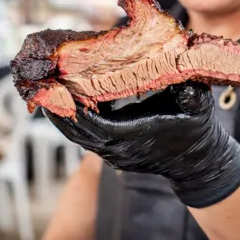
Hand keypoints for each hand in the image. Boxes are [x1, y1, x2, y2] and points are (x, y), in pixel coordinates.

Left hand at [43, 82, 239, 207]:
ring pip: (78, 137)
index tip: (57, 89)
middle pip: (78, 131)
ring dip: (61, 116)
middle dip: (58, 109)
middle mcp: (119, 149)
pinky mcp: (113, 153)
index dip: (73, 109)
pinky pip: (85, 138)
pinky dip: (72, 121)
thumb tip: (182, 78)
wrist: (197, 162)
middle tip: (41, 86)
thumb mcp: (198, 106)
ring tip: (45, 92)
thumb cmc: (196, 131)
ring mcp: (114, 154)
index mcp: (134, 136)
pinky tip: (63, 103)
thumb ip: (191, 94)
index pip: (95, 124)